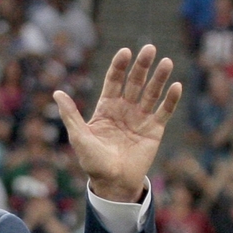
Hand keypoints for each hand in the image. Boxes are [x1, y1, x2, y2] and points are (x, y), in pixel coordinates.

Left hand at [54, 45, 181, 202]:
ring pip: (152, 93)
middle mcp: (125, 109)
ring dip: (159, 78)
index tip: (125, 52)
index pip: (114, 81)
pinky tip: (176, 86)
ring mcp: (141, 118)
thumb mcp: (79, 137)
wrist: (113, 183)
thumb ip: (70, 115)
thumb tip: (57, 93)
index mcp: (107, 108)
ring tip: (167, 62)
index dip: (119, 66)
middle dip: (142, 66)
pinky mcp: (154, 130)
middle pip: (135, 82)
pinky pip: (164, 112)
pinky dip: (171, 100)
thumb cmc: (93, 162)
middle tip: (149, 49)